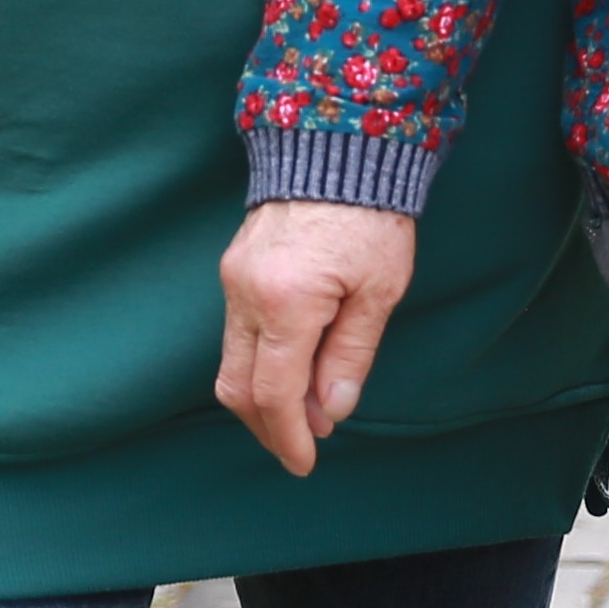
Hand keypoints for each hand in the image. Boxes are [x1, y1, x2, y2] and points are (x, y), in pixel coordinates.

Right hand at [212, 198, 418, 475]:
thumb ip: (351, 355)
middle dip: (266, 426)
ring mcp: (233, 279)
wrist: (337, 145)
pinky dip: (257, 362)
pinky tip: (289, 369)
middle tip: (299, 446)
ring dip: (260, 397)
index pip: (274, 394)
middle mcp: (246, 294)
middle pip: (237, 386)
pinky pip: (234, 332)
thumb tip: (332, 411)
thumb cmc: (370, 216)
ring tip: (301, 413)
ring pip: (230, 361)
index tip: (304, 462)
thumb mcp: (378, 290)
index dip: (288, 437)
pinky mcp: (233, 267)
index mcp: (286, 303)